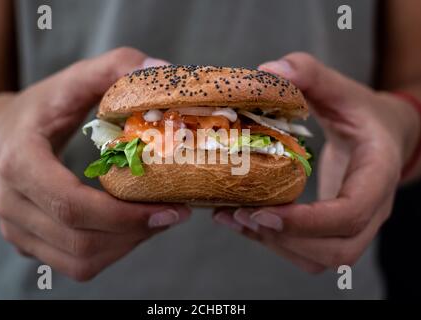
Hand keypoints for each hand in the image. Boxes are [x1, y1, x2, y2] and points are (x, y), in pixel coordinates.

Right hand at [0, 47, 190, 280]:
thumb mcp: (71, 81)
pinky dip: (112, 251)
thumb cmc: (38, 109)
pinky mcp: (29, 243)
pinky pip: (75, 264)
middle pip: (81, 240)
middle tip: (174, 213)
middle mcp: (13, 204)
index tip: (170, 208)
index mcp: (19, 163)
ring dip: (128, 245)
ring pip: (80, 261)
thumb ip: (115, 67)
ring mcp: (18, 230)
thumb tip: (163, 69)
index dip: (125, 215)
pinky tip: (132, 227)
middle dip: (136, 232)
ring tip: (157, 219)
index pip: (72, 204)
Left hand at [213, 52, 419, 272]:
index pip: (351, 212)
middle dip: (285, 239)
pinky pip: (309, 252)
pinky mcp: (335, 228)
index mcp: (378, 174)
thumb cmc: (363, 113)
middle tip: (241, 216)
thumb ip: (310, 74)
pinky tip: (243, 221)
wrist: (384, 135)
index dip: (308, 221)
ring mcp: (355, 224)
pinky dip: (275, 243)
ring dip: (275, 245)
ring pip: (320, 258)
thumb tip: (267, 70)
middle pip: (336, 249)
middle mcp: (372, 208)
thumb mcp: (342, 90)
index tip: (264, 211)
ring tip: (232, 219)